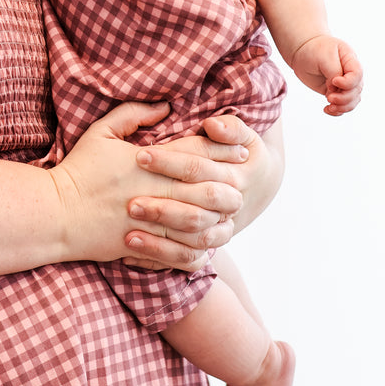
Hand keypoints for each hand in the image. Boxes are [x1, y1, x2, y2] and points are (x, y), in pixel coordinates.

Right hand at [50, 102, 243, 268]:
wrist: (56, 213)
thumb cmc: (78, 170)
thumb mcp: (101, 131)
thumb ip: (133, 114)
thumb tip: (166, 107)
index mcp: (149, 161)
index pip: (199, 153)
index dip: (225, 151)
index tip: (240, 150)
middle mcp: (155, 191)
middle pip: (209, 189)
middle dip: (231, 186)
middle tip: (243, 183)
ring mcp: (151, 222)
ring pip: (201, 224)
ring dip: (220, 219)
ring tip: (230, 214)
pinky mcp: (145, 246)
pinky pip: (183, 252)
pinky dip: (200, 248)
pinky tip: (208, 242)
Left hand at [124, 114, 284, 268]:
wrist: (256, 183)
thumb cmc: (236, 151)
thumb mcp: (241, 133)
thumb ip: (229, 126)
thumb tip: (211, 125)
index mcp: (235, 175)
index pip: (199, 167)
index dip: (169, 161)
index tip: (139, 156)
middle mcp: (230, 206)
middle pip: (195, 211)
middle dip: (163, 209)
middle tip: (131, 204)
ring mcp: (219, 229)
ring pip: (194, 239)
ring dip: (161, 238)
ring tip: (129, 232)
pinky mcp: (207, 246)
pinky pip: (188, 259)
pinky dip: (161, 256)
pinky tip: (132, 249)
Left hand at [291, 35, 362, 114]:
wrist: (302, 51)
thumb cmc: (313, 50)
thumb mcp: (324, 56)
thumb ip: (333, 72)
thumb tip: (335, 88)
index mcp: (350, 59)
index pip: (357, 74)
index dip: (348, 82)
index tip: (333, 81)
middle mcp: (351, 73)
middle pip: (356, 90)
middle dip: (344, 98)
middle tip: (329, 97)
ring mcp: (344, 83)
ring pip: (352, 100)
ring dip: (342, 107)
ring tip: (329, 106)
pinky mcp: (336, 91)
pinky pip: (343, 105)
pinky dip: (337, 111)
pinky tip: (327, 109)